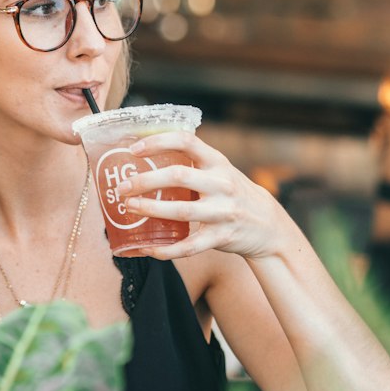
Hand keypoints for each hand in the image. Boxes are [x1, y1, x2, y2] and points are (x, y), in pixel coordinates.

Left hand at [116, 131, 284, 259]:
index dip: (158, 142)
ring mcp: (223, 211)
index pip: (187, 141)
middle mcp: (222, 183)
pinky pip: (190, 246)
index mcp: (217, 161)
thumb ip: (191, 162)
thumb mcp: (219, 170)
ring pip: (181, 211)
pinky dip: (167, 249)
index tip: (135, 150)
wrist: (267, 224)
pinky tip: (148, 248)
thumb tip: (145, 155)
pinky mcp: (222, 237)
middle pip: (178, 177)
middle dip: (146, 181)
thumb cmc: (231, 192)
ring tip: (129, 208)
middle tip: (122, 187)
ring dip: (151, 209)